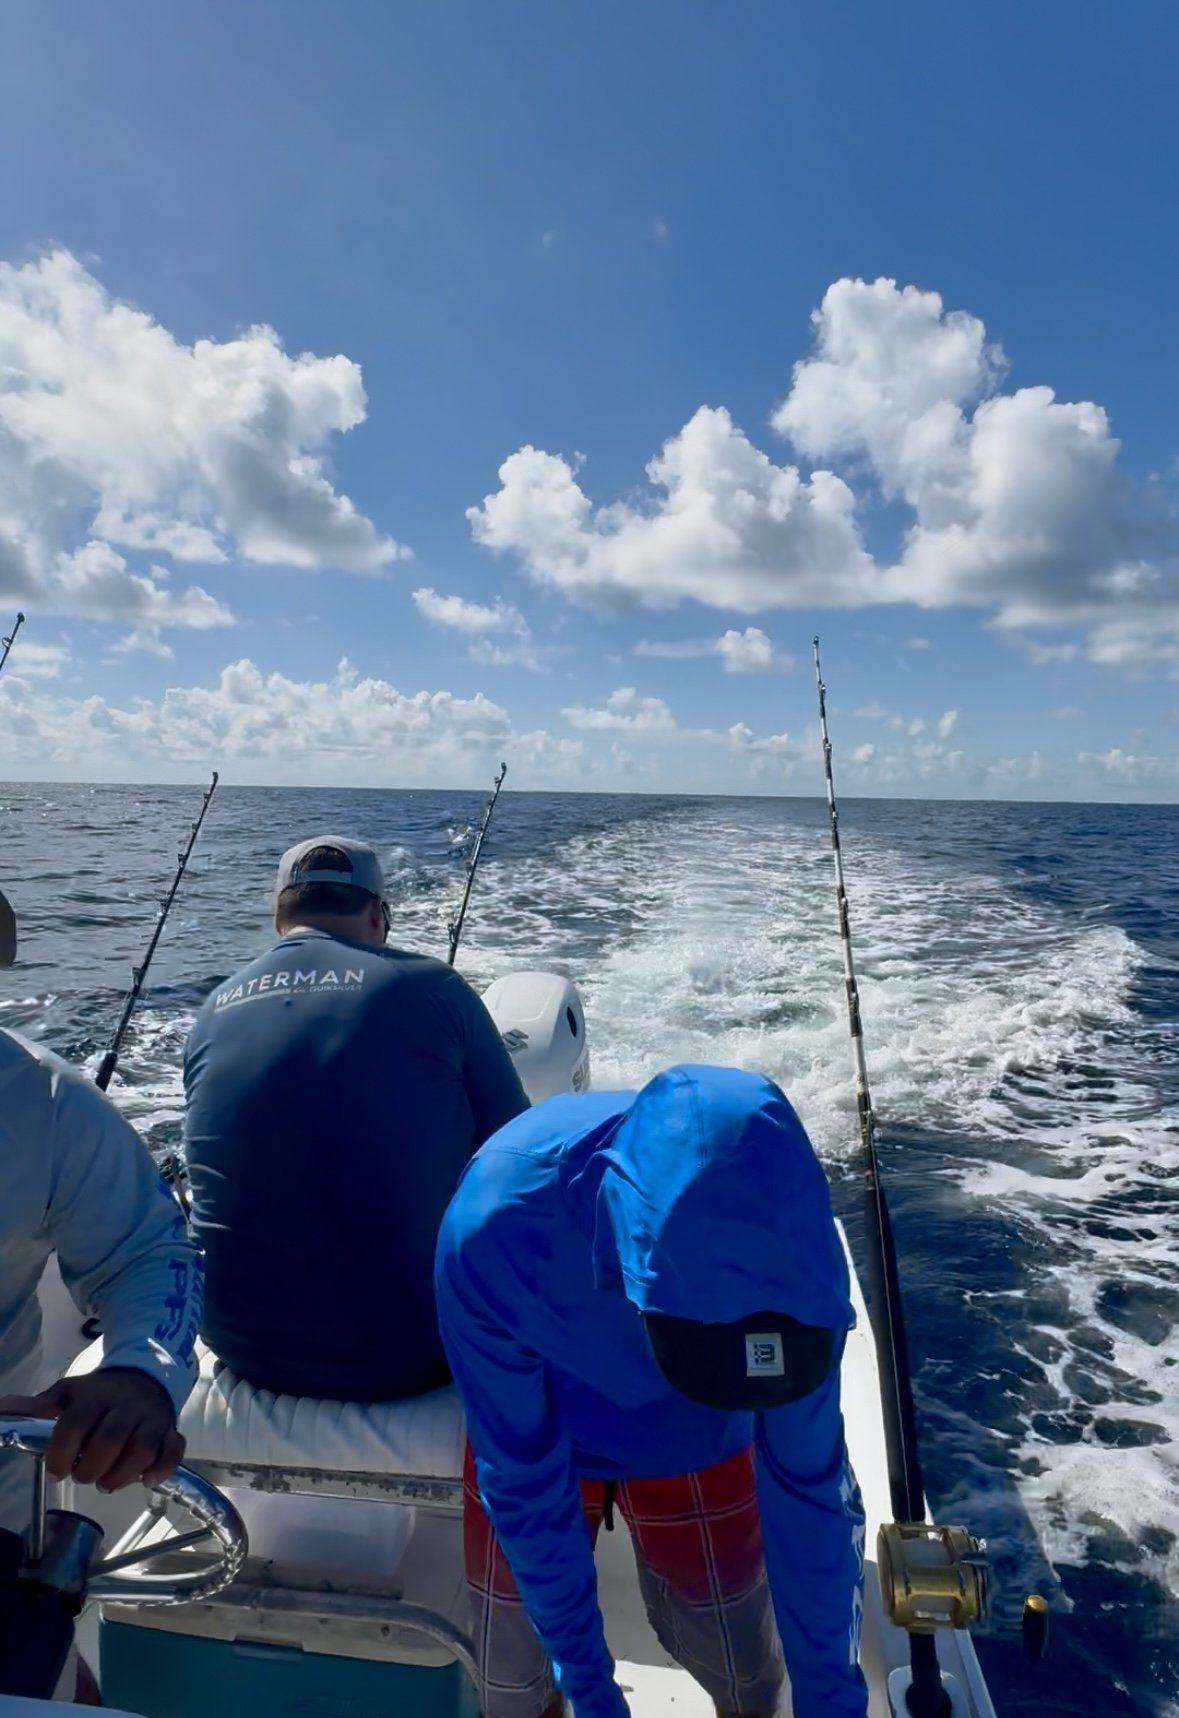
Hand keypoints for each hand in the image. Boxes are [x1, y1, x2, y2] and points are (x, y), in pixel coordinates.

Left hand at [0, 1368, 183, 1489]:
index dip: (61, 1455)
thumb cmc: (98, 1394)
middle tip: (83, 1477)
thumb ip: (35, 1408)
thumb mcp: (66, 1395)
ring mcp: (150, 1418)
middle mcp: (123, 1407)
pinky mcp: (170, 1430)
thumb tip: (0, 1410)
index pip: (74, 1427)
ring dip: (121, 1475)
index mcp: (94, 1397)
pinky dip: (162, 1468)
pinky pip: (174, 1449)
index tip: (56, 1470)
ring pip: (141, 1449)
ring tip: (106, 1483)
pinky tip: (147, 1481)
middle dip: (91, 1469)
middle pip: (109, 1441)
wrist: (144, 1376)